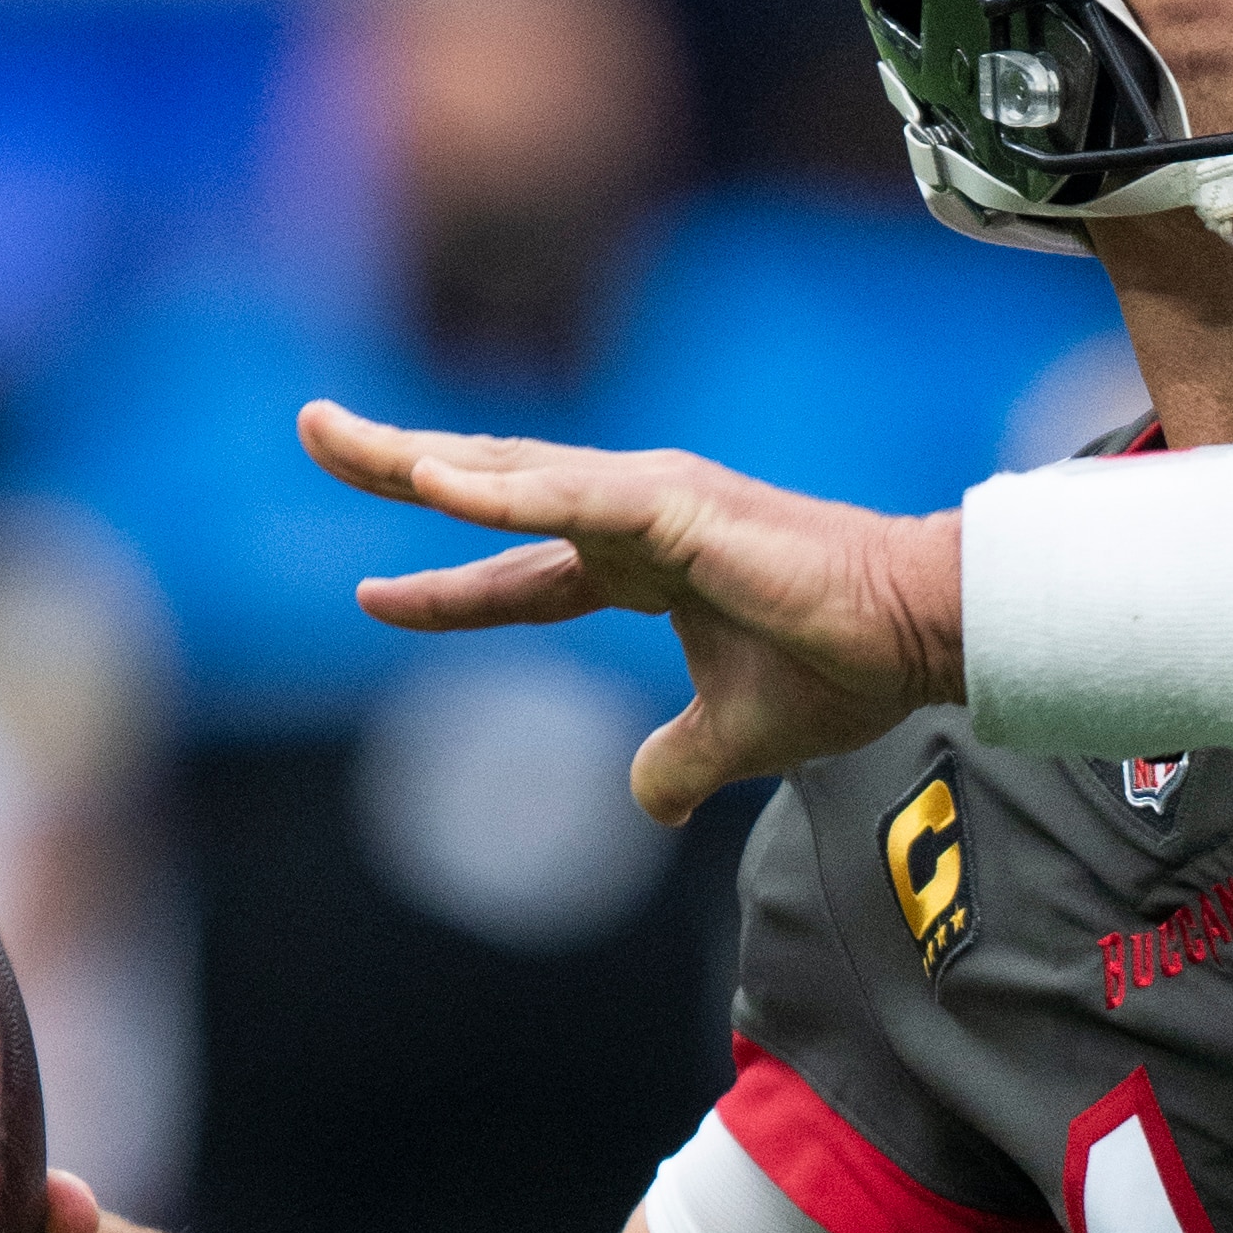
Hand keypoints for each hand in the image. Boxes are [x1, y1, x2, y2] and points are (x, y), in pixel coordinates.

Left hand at [298, 400, 964, 823]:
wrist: (917, 638)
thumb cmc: (844, 667)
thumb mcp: (736, 734)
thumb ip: (679, 763)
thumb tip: (643, 802)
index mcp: (647, 561)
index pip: (521, 574)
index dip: (445, 590)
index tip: (370, 597)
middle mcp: (638, 514)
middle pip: (490, 486)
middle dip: (394, 462)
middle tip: (314, 430)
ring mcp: (653, 501)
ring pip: (508, 474)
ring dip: (414, 457)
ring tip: (332, 438)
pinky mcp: (677, 508)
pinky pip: (565, 500)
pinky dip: (493, 491)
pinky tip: (425, 482)